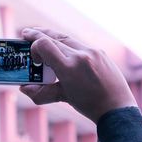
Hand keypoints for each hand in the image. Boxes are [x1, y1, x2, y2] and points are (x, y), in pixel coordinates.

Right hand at [20, 28, 136, 123]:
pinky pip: (78, 44)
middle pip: (53, 37)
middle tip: (26, 33)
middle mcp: (80, 55)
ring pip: (66, 38)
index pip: (44, 44)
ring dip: (52, 36)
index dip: (33, 46)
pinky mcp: (100, 52)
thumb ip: (41, 92)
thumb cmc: (90, 105)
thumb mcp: (63, 97)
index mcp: (69, 67)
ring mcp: (92, 52)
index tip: (32, 56)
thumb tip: (24, 88)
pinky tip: (61, 48)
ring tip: (41, 35)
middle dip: (38, 35)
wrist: (117, 108)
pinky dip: (67, 44)